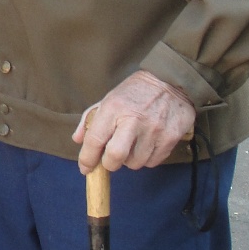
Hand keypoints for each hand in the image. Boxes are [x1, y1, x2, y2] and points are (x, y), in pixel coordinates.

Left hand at [73, 70, 194, 173]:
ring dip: (129, 161)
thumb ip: (90, 119)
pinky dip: (146, 159)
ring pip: (135, 163)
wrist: (170, 81)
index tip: (85, 168)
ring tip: (132, 147)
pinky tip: (146, 146)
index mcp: (113, 108)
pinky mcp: (170, 138)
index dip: (87, 159)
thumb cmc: (134, 92)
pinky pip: (153, 162)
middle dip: (109, 164)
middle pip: (115, 156)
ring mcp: (153, 130)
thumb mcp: (109, 99)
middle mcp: (133, 120)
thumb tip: (78, 140)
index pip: (95, 140)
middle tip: (110, 160)